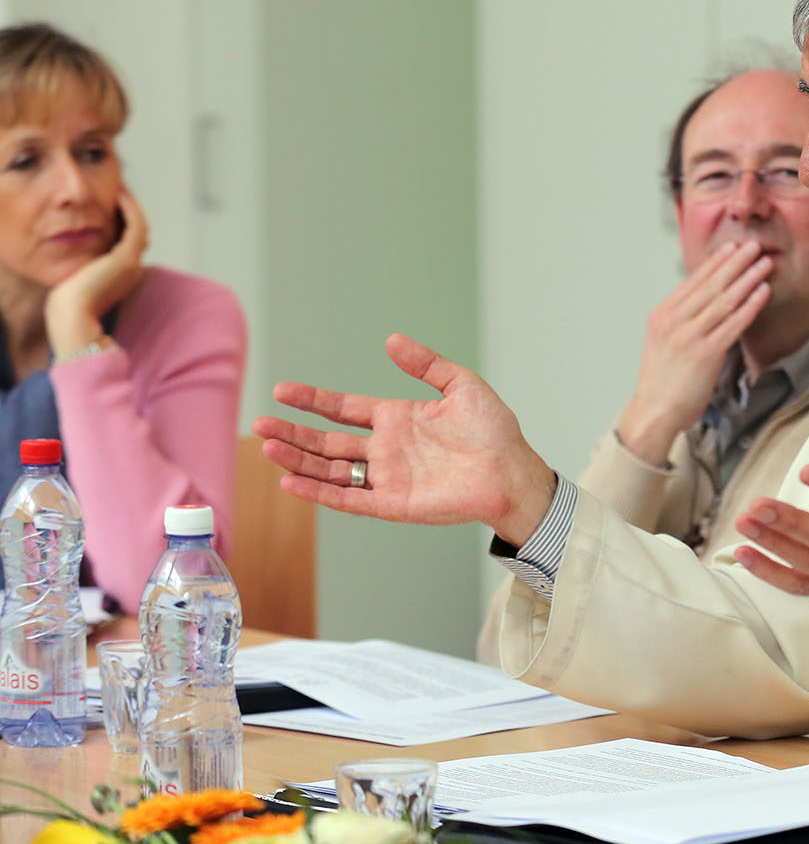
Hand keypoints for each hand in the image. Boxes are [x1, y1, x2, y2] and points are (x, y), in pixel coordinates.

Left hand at [46, 189, 149, 354]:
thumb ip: (82, 266)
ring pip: (141, 227)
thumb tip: (72, 255)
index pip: (128, 243)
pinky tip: (119, 195)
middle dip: (129, 212)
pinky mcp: (126, 257)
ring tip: (121, 190)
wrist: (73, 315)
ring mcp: (132, 263)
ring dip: (132, 207)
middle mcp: (132, 268)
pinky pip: (136, 225)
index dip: (122, 222)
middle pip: (137, 233)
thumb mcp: (77, 279)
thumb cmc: (67, 303)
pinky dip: (131, 209)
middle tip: (119, 192)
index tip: (110, 206)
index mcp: (122, 275)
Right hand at [253, 333, 557, 544]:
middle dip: (293, 433)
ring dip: (298, 460)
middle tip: (260, 424)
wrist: (513, 472)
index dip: (313, 400)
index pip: (344, 409)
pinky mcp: (394, 504)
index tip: (282, 391)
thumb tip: (391, 340)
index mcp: (398, 419)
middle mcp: (386, 449)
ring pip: (331, 469)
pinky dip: (320, 492)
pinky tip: (291, 482)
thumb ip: (426, 364)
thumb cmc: (495, 431)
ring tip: (267, 447)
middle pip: (327, 441)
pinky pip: (350, 499)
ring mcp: (387, 477)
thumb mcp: (462, 385)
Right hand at [615, 242, 772, 463]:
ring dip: (747, 278)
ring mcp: (689, 336)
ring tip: (763, 264)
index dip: (716, 262)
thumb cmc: (661, 382)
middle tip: (753, 245)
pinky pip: (733, 324)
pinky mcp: (705, 353)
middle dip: (735, 263)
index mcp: (662, 315)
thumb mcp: (662, 342)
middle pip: (711, 285)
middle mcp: (674, 321)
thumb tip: (704, 303)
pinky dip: (750, 305)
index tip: (732, 248)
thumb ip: (680, 321)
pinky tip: (763, 293)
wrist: (654, 412)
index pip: (693, 281)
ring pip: (724, 300)